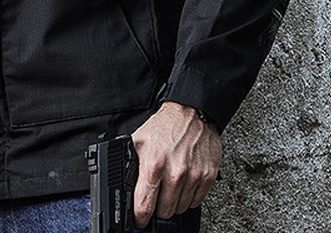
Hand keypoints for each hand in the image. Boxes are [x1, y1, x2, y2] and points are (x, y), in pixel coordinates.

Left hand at [131, 101, 220, 227]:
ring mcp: (194, 176)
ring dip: (174, 202)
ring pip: (180, 208)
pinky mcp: (208, 176)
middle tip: (157, 194)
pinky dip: (189, 196)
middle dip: (158, 207)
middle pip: (164, 212)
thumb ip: (131, 165)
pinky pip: (196, 202)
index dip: (140, 216)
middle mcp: (175, 173)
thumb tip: (123, 185)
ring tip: (170, 184)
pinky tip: (184, 183)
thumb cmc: (165, 126)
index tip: (140, 218)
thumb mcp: (139, 141)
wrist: (192, 112)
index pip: (144, 206)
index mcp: (154, 164)